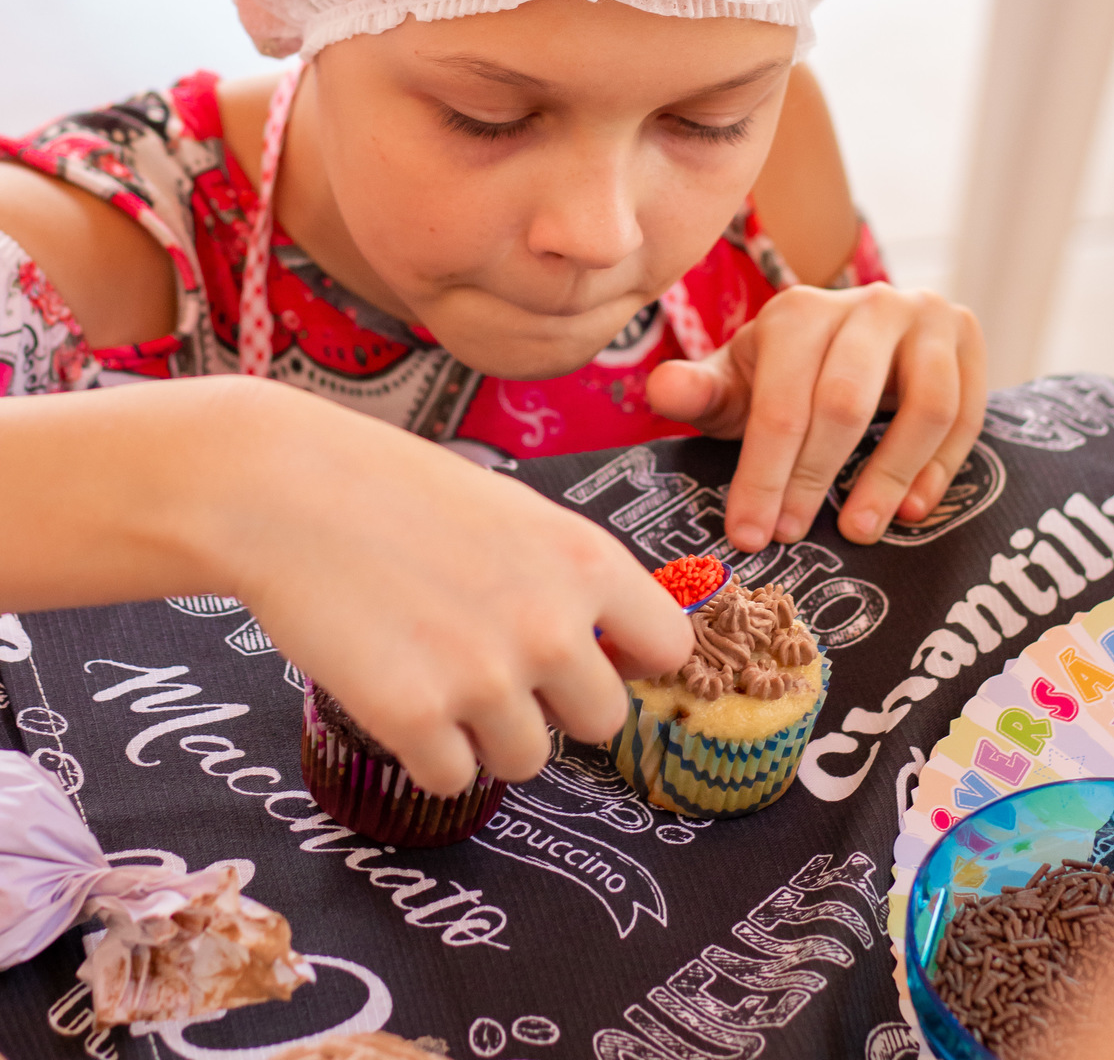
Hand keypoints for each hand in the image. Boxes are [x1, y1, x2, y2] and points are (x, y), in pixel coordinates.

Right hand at [222, 381, 692, 794]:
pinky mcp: (415, 719)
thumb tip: (608, 650)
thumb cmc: (397, 490)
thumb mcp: (513, 511)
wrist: (288, 490)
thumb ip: (568, 578)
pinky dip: (426, 750)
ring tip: (438, 670)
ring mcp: (485, 678)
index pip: (671, 647)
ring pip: (529, 759)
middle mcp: (552, 625)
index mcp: (586, 560)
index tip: (599, 657)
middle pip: (603, 721)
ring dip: (490, 733)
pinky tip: (396, 688)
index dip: (634, 660)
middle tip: (497, 665)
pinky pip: (453, 778)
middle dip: (556, 704)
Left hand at [646, 283, 984, 549]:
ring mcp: (925, 316)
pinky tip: (910, 511)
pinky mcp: (968, 337)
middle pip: (845, 404)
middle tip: (795, 536)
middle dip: (814, 478)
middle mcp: (868, 303)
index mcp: (799, 312)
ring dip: (889, 477)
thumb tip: (659, 390)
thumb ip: (700, 391)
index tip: (751, 536)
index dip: (764, 475)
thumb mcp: (740, 382)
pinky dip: (940, 468)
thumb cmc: (787, 375)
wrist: (859, 340)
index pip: (781, 402)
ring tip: (858, 529)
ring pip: (923, 407)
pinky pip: (968, 412)